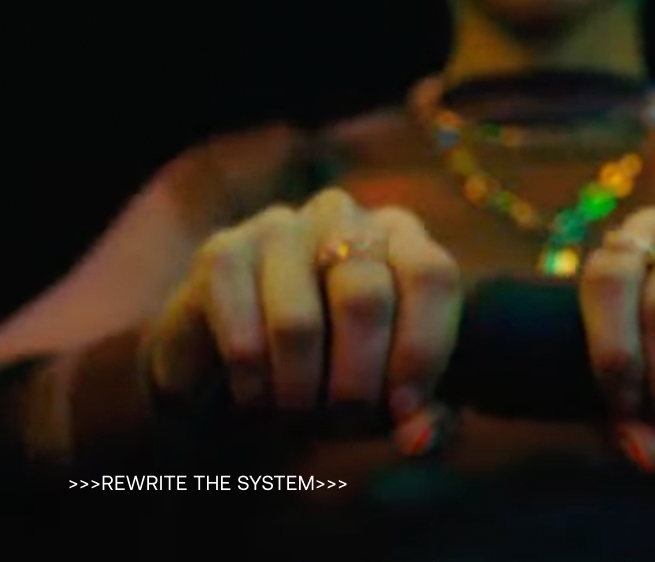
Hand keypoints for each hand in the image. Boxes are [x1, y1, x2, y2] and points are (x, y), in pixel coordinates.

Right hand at [144, 186, 461, 450]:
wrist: (240, 361)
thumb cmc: (335, 369)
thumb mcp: (389, 396)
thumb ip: (422, 420)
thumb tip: (418, 439)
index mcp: (400, 235)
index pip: (431, 275)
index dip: (420, 348)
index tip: (403, 408)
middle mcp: (344, 215)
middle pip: (365, 300)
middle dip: (356, 385)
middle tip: (342, 422)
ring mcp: (280, 227)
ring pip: (299, 324)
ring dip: (299, 394)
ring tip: (297, 413)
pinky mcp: (223, 252)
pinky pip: (243, 339)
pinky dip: (255, 388)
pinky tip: (257, 396)